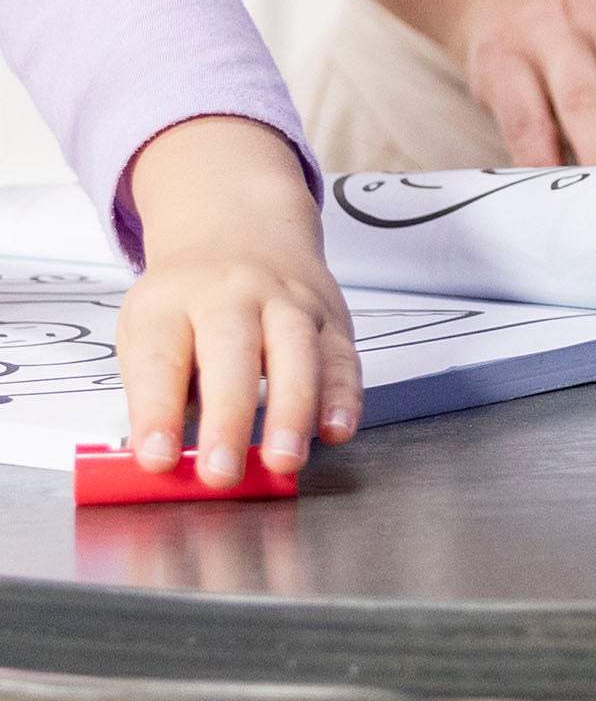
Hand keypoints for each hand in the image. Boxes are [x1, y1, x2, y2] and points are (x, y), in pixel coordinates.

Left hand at [116, 117, 360, 480]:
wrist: (241, 228)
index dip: (156, 413)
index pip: (159, 360)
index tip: (156, 459)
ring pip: (297, 354)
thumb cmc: (187, 300)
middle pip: (232, 355)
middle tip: (221, 473)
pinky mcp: (331, 316)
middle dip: (228, 418)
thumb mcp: (147, 330)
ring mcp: (288, 303)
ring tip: (284, 461)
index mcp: (170, 302)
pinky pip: (342, 357)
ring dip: (292, 411)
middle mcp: (232, 295)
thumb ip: (156, 394)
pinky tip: (336, 430)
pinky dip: (343, 397)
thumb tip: (168, 461)